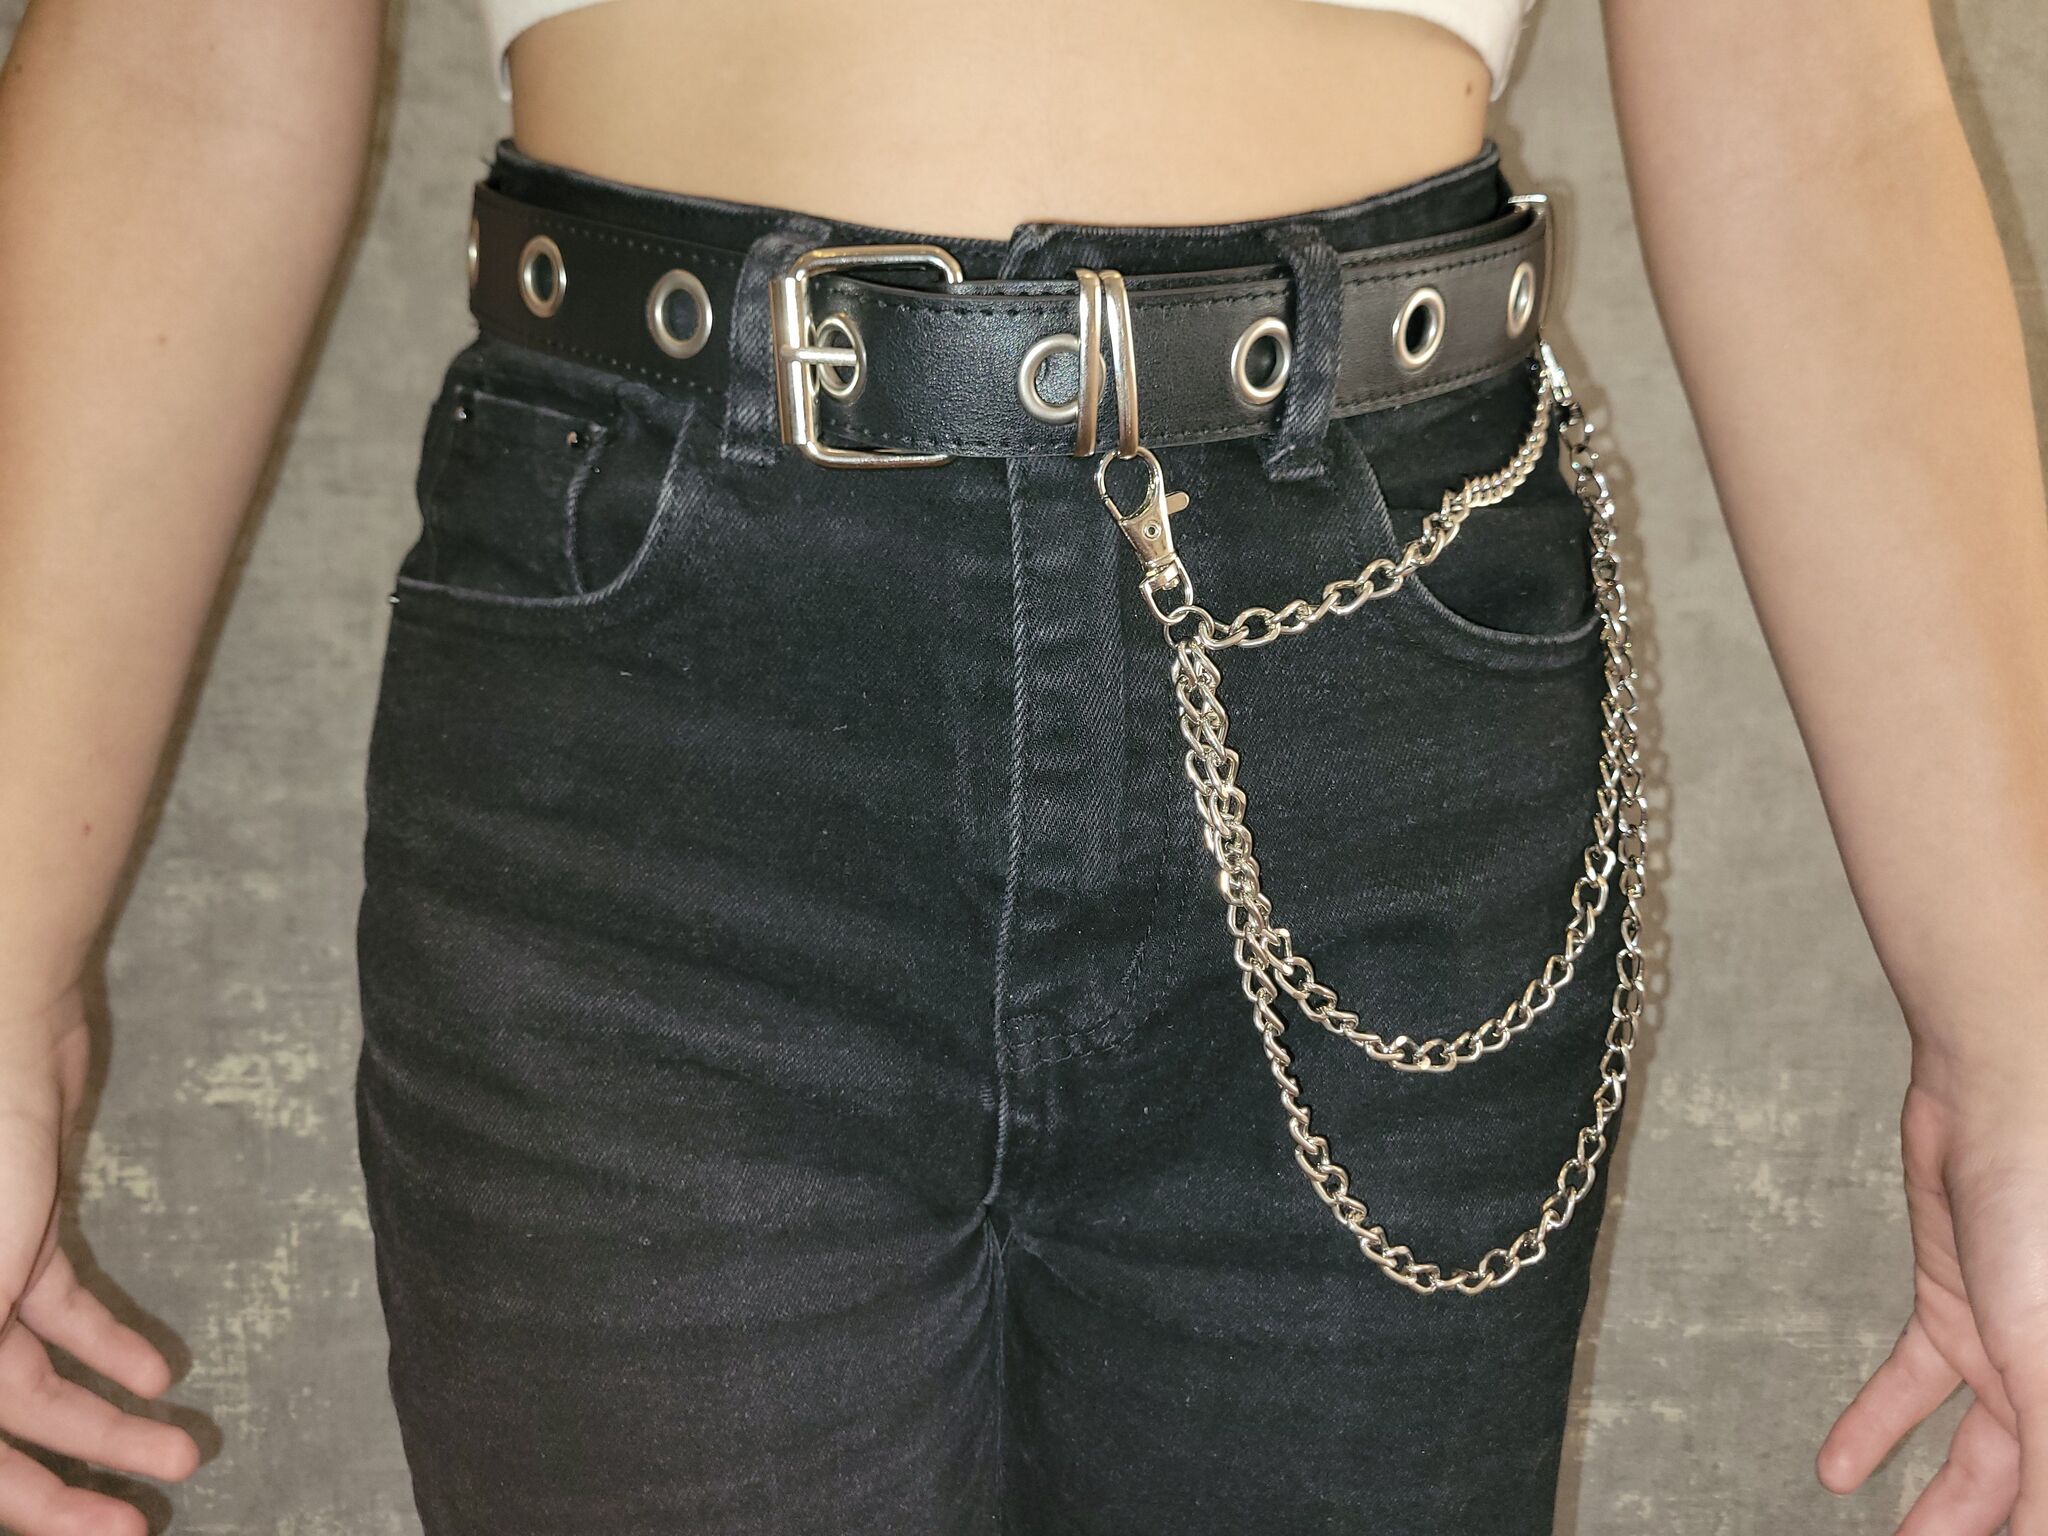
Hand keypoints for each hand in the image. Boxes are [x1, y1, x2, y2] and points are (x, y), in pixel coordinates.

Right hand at [0, 986, 199, 1535]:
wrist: (4, 1025)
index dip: (22, 1504)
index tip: (96, 1534)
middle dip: (68, 1480)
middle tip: (143, 1521)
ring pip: (37, 1376)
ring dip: (106, 1419)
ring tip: (182, 1451)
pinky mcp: (22, 1235)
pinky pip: (62, 1311)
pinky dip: (111, 1347)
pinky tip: (158, 1378)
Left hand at [1819, 1043, 2047, 1534]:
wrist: (2003, 1098)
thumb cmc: (2047, 1211)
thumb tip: (2031, 1535)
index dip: (2026, 1532)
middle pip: (2031, 1484)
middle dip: (1988, 1530)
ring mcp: (2016, 1342)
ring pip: (1979, 1452)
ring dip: (1936, 1507)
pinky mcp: (1956, 1301)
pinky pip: (1916, 1383)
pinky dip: (1876, 1427)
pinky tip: (1837, 1469)